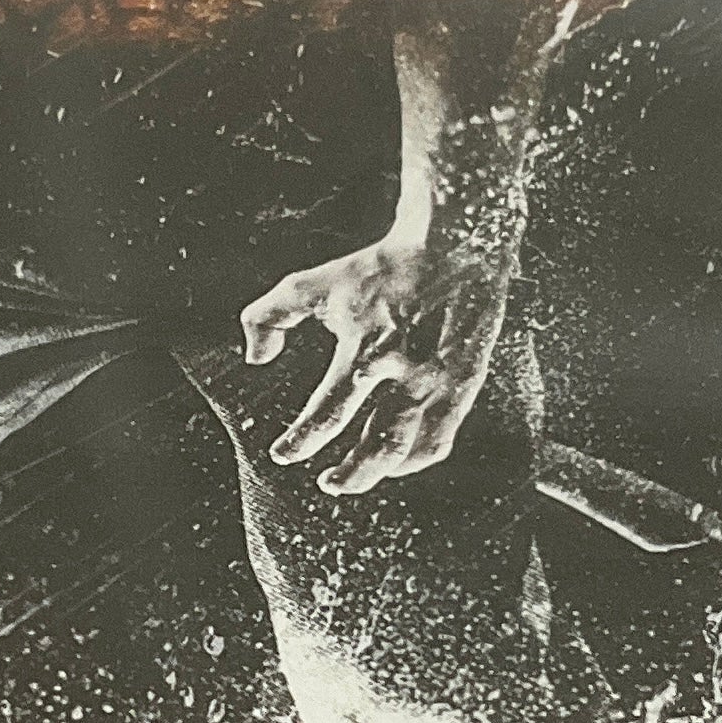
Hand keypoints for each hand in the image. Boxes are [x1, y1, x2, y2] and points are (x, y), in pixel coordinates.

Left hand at [239, 235, 512, 493]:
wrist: (454, 240)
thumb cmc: (380, 266)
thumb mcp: (314, 283)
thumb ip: (269, 316)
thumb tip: (254, 359)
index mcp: (364, 350)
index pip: (326, 413)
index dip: (300, 441)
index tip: (282, 454)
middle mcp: (405, 372)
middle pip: (377, 447)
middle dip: (349, 475)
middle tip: (327, 483)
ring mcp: (440, 381)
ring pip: (411, 451)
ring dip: (380, 473)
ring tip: (356, 478)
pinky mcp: (467, 381)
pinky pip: (441, 437)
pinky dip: (416, 458)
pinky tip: (398, 461)